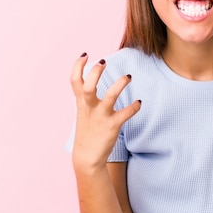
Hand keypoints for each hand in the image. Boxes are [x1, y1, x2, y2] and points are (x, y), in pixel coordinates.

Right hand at [69, 53, 140, 170]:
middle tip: (104, 62)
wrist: (87, 158)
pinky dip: (134, 107)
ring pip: (110, 97)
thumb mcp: (83, 111)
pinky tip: (138, 103)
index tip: (85, 54)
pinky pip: (126, 114)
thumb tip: (92, 79)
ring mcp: (101, 117)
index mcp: (81, 102)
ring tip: (128, 76)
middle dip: (95, 72)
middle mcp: (90, 107)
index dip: (78, 66)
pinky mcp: (112, 126)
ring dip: (120, 85)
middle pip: (89, 86)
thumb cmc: (87, 131)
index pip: (74, 80)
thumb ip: (86, 96)